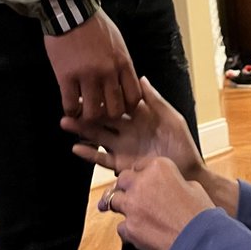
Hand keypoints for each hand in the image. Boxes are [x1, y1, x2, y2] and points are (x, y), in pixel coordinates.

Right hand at [44, 9, 140, 121]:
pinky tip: (70, 106)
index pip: (134, 97)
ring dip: (88, 116)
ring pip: (93, 112)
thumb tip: (123, 83)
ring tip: (83, 111)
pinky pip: (70, 104)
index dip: (127, 108)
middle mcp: (108, 72)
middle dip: (108, 115)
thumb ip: (121, 64)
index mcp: (123, 63)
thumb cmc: (95, 25)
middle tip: (100, 112)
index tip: (118, 107)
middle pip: (115, 110)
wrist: (71, 11)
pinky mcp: (66, 76)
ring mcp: (87, 76)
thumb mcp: (118, 42)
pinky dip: (71, 110)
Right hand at [62, 76, 202, 176]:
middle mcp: (127, 130)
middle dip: (85, 112)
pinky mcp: (122, 164)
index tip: (85, 87)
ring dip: (82, 130)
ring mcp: (123, 147)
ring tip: (65, 122)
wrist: (186, 172)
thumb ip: (154, 100)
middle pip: (102, 118)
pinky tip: (76, 148)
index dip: (100, 96)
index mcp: (139, 116)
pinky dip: (89, 154)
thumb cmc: (181, 143)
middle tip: (68, 105)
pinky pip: (102, 158)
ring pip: (98, 136)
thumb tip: (140, 77)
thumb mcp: (170, 118)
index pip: (115, 103)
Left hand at [98, 157, 213, 249]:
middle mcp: (141, 183)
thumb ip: (174, 182)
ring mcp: (132, 206)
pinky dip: (129, 229)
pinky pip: (121, 226)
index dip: (142, 174)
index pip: (139, 165)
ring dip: (123, 206)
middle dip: (127, 187)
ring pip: (114, 201)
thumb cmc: (200, 215)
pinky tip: (142, 233)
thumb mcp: (193, 188)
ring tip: (136, 214)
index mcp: (159, 167)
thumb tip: (169, 187)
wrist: (199, 243)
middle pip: (122, 180)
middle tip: (134, 196)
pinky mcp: (128, 228)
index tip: (144, 181)